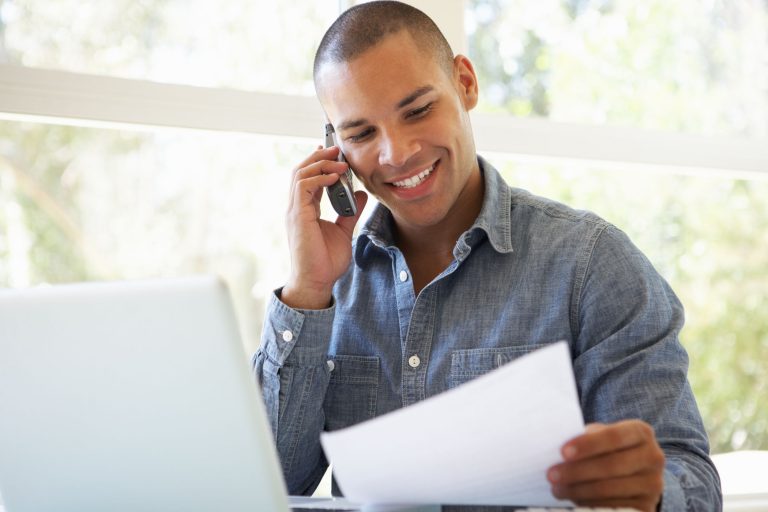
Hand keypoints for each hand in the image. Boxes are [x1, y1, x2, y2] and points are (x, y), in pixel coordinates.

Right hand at [281, 145, 367, 309]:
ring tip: (340, 161)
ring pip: (300, 174)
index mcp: (304, 209)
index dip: (319, 163)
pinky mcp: (297, 216)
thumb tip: (360, 194)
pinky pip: (304, 187)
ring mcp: (294, 211)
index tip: (334, 153)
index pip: (308, 178)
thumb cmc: (326, 261)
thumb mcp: (344, 231)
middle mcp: (296, 207)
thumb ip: (350, 212)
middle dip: (319, 157)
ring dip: (321, 164)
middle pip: (301, 170)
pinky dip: (319, 178)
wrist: (317, 281)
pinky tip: (336, 178)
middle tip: (337, 149)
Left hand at [547, 420, 664, 511]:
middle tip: (552, 475)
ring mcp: (653, 484)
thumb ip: (586, 437)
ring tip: (556, 489)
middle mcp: (653, 457)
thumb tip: (557, 443)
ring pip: (611, 489)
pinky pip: (615, 507)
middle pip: (611, 465)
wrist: (635, 472)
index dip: (587, 445)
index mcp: (641, 432)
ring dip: (578, 490)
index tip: (563, 452)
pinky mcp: (647, 506)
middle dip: (577, 471)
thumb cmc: (609, 448)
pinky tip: (573, 500)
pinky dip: (590, 504)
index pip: (614, 436)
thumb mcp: (601, 436)